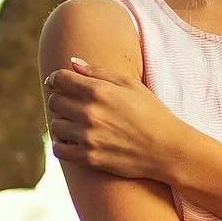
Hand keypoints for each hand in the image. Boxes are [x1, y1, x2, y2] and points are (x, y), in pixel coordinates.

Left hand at [44, 57, 184, 183]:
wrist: (167, 149)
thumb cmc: (151, 113)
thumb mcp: (130, 85)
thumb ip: (99, 72)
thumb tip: (73, 62)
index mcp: (99, 91)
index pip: (60, 79)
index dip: (55, 79)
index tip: (57, 83)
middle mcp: (90, 113)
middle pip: (54, 101)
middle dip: (60, 100)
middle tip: (72, 105)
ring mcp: (88, 137)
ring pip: (55, 125)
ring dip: (62, 123)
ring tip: (75, 125)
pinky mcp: (89, 158)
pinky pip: (58, 149)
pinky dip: (61, 144)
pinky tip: (72, 142)